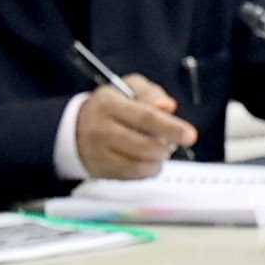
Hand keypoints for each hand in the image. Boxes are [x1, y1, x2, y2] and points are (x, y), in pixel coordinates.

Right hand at [64, 76, 193, 181]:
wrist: (74, 129)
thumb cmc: (110, 107)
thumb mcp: (128, 88)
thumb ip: (151, 93)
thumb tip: (168, 106)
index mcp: (109, 105)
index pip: (145, 117)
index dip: (170, 127)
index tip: (189, 135)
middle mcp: (101, 130)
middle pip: (145, 145)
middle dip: (166, 145)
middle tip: (171, 140)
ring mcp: (99, 154)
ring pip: (141, 165)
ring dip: (159, 159)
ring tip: (158, 147)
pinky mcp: (102, 171)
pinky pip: (135, 176)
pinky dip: (149, 169)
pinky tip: (148, 159)